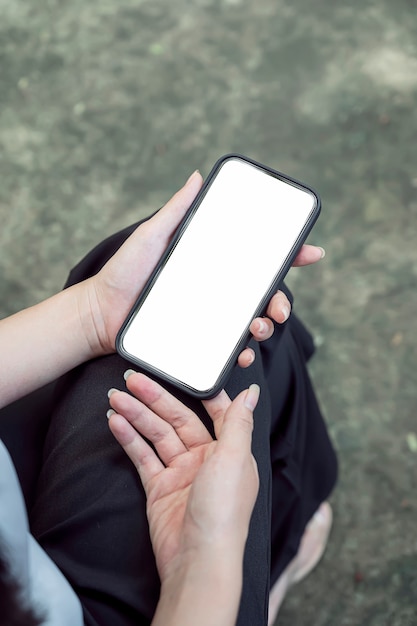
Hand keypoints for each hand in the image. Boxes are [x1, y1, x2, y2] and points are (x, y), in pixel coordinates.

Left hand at [86, 171, 323, 360]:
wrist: (100, 313)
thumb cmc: (123, 273)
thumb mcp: (152, 237)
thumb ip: (176, 211)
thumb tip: (198, 177)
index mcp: (212, 264)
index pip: (257, 258)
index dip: (288, 255)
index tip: (311, 252)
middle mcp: (216, 290)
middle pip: (262, 295)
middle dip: (281, 302)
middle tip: (278, 309)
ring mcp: (209, 316)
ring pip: (251, 323)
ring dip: (265, 327)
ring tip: (258, 328)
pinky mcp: (198, 341)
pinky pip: (227, 349)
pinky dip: (240, 353)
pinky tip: (241, 354)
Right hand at [107, 371, 259, 584]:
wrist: (197, 561)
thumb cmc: (223, 514)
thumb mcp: (233, 459)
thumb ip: (238, 422)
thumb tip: (252, 392)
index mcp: (229, 450)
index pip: (214, 410)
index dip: (196, 390)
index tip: (178, 370)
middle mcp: (206, 459)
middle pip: (178, 419)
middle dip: (154, 399)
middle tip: (132, 379)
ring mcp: (181, 473)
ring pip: (156, 435)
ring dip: (136, 415)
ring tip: (115, 397)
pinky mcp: (159, 488)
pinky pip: (143, 456)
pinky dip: (129, 439)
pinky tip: (116, 422)